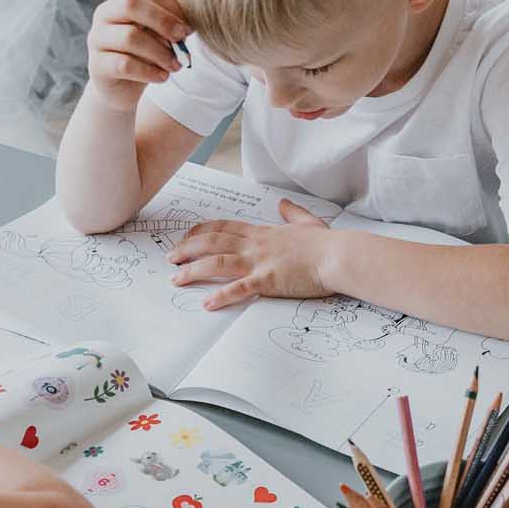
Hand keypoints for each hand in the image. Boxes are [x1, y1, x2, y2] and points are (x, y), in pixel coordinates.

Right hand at [86, 0, 191, 111]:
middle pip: (131, 4)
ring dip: (160, 52)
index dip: (172, 8)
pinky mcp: (97, 65)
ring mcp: (97, 39)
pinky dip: (149, 72)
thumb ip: (169, 25)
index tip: (187, 28)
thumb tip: (185, 27)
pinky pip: (125, 65)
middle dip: (162, 21)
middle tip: (180, 40)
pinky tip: (162, 77)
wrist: (122, 89)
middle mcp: (104, 14)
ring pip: (130, 37)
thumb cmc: (144, 56)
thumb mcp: (159, 36)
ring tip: (175, 65)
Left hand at [170, 199, 335, 309]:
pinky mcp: (268, 280)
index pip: (223, 227)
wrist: (338, 255)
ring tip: (176, 279)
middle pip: (212, 243)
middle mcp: (255, 245)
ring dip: (193, 270)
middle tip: (170, 258)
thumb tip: (283, 204)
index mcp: (262, 232)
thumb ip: (292, 213)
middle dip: (187, 249)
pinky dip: (221, 296)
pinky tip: (207, 303)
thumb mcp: (307, 222)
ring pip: (217, 263)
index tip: (185, 236)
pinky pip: (240, 289)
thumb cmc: (326, 244)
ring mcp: (260, 262)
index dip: (200, 231)